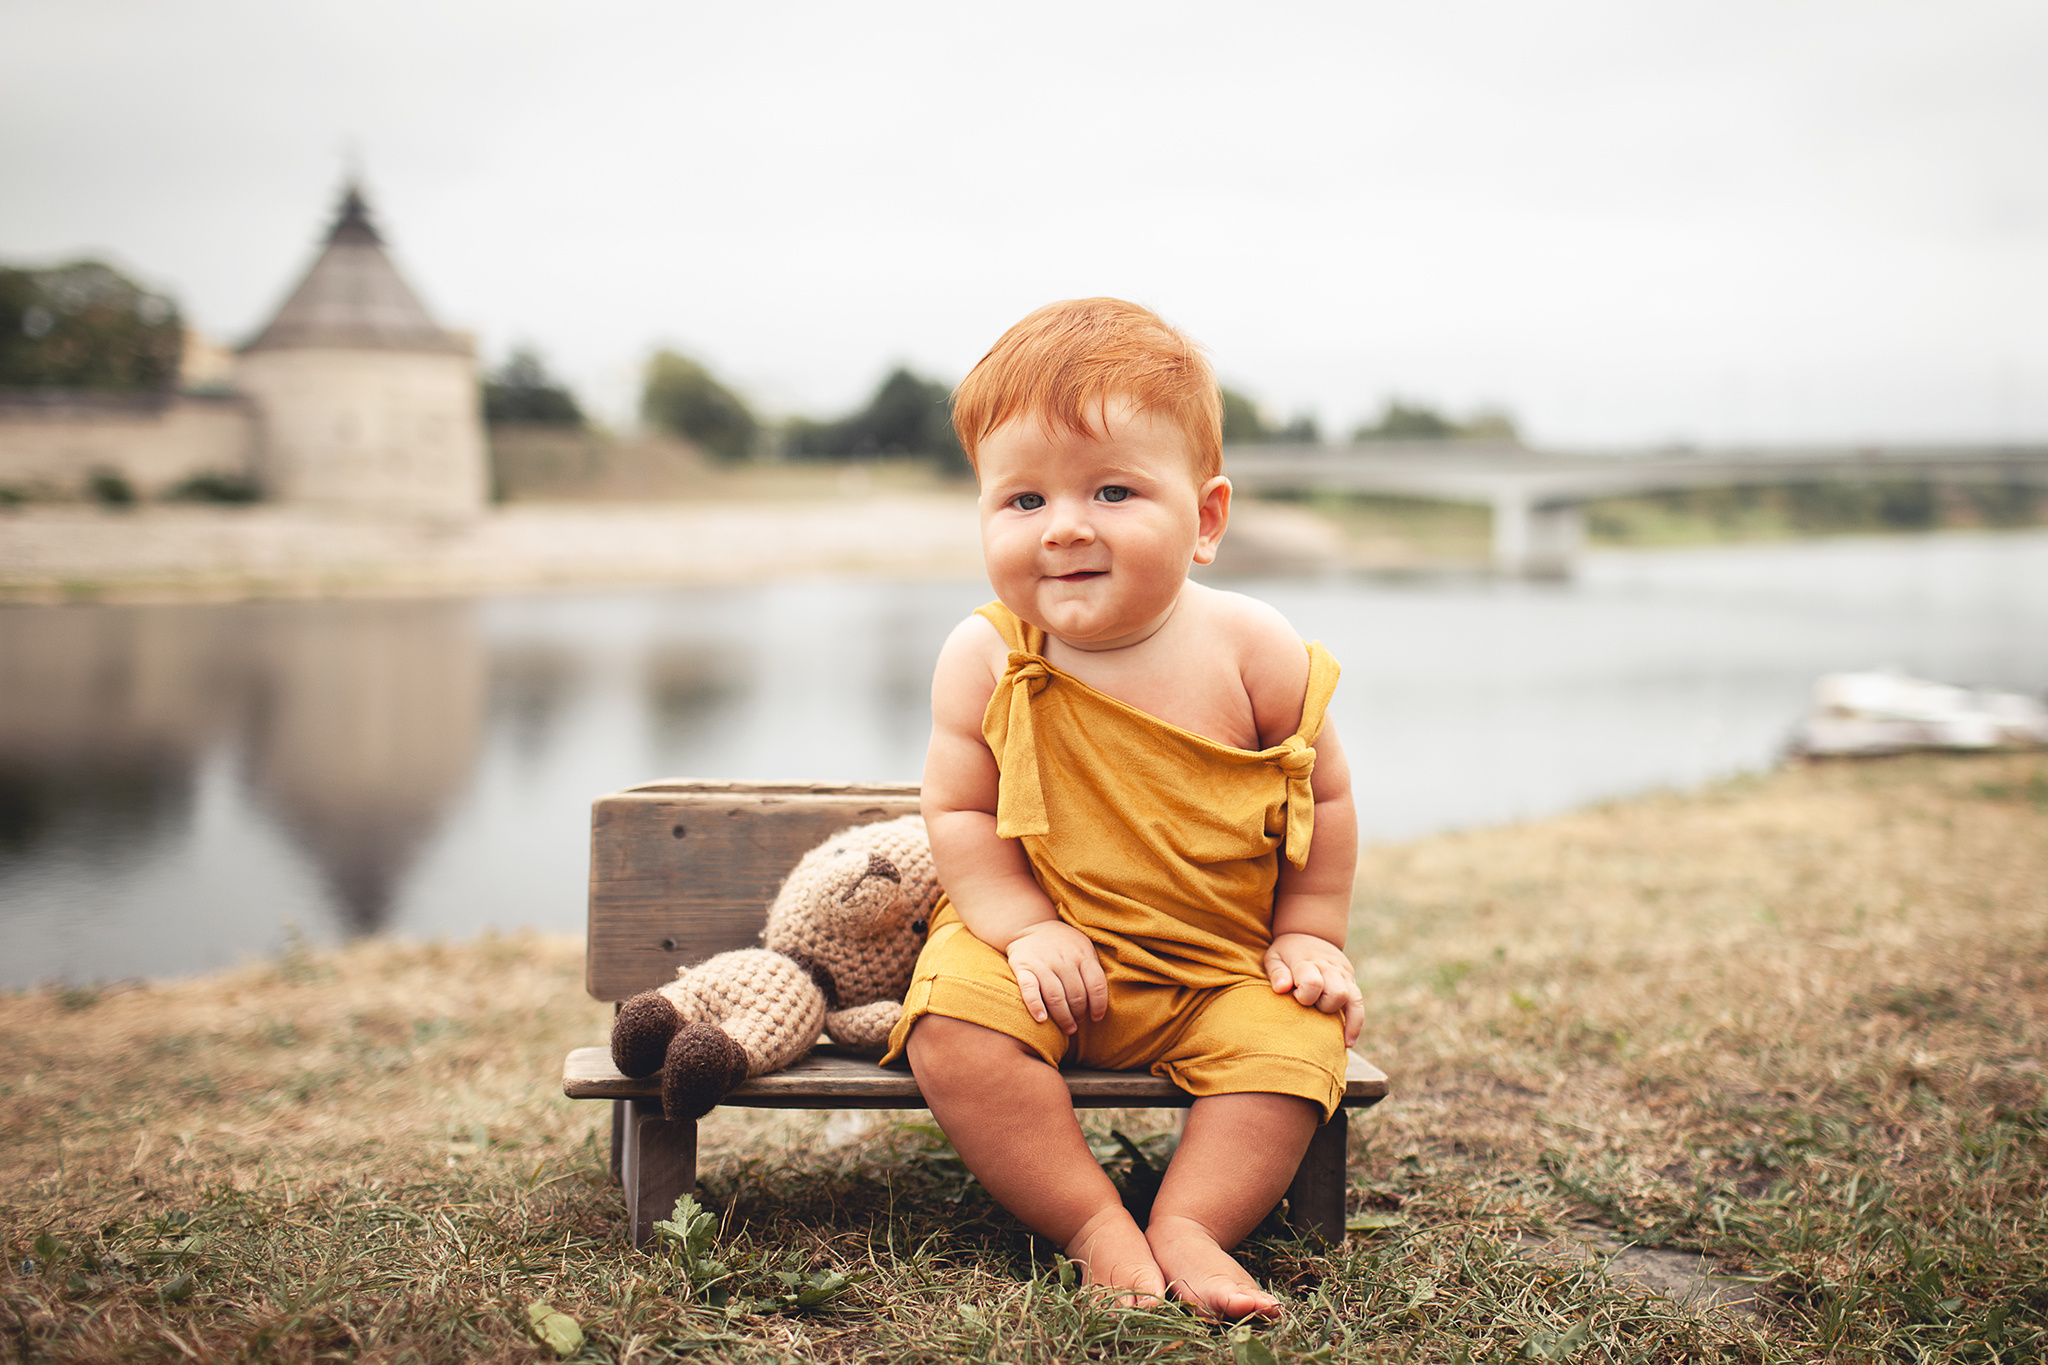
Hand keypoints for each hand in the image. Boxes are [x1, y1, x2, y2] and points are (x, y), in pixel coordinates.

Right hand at [1005, 919, 1108, 1035]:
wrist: (1031, 926)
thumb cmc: (1063, 944)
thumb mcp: (1083, 947)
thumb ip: (1092, 968)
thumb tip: (1102, 999)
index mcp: (1082, 953)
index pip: (1096, 985)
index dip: (1099, 1005)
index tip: (1097, 1018)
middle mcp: (1063, 958)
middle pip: (1076, 995)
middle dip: (1080, 1014)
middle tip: (1078, 1023)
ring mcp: (1042, 963)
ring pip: (1056, 997)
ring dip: (1063, 1017)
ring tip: (1068, 1028)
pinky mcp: (1023, 967)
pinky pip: (1029, 990)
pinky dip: (1036, 1006)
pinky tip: (1042, 1019)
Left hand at [1264, 932, 1362, 1046]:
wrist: (1310, 934)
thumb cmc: (1287, 952)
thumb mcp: (1275, 957)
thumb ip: (1277, 972)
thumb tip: (1281, 988)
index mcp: (1308, 962)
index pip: (1313, 982)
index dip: (1304, 995)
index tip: (1294, 996)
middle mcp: (1330, 968)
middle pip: (1336, 993)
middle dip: (1322, 1005)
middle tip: (1307, 1004)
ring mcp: (1343, 975)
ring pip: (1351, 998)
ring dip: (1337, 1014)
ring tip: (1329, 1030)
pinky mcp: (1351, 982)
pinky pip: (1359, 1004)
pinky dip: (1355, 1024)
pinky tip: (1348, 1041)